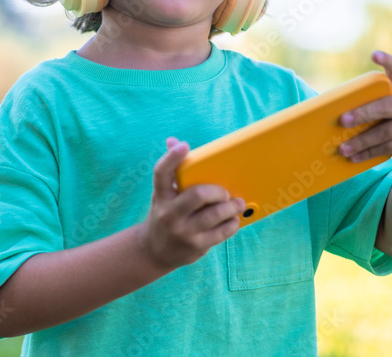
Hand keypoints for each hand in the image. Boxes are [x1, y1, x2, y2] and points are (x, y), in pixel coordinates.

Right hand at [137, 137, 243, 270]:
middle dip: (217, 191)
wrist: (154, 251)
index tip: (185, 146)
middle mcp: (169, 214)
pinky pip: (221, 232)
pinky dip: (232, 223)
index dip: (172, 158)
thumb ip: (171, 170)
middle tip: (225, 192)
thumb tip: (173, 141)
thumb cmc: (164, 214)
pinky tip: (233, 219)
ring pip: (214, 215)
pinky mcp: (196, 247)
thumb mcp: (162, 194)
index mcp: (160, 196)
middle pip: (197, 195)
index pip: (161, 173)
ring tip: (238, 203)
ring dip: (231, 207)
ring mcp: (183, 232)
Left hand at [338, 50, 391, 163]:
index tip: (374, 54)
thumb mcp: (388, 102)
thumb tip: (330, 108)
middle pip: (386, 107)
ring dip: (361, 141)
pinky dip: (368, 153)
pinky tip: (353, 157)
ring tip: (342, 148)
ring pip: (385, 132)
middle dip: (363, 114)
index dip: (388, 61)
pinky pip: (387, 148)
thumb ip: (372, 98)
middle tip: (342, 121)